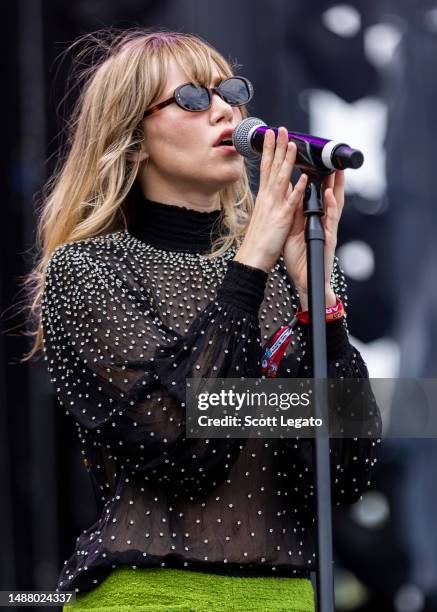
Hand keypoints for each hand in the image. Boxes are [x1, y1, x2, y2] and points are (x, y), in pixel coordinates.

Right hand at [234, 127, 307, 271]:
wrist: (251, 258)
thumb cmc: (258, 240)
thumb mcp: (264, 216)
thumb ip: (270, 202)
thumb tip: (274, 190)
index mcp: (264, 198)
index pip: (266, 168)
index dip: (269, 151)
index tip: (270, 135)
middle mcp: (267, 199)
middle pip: (272, 168)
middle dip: (276, 147)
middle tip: (279, 129)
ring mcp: (274, 207)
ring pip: (282, 179)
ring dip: (287, 161)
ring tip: (292, 144)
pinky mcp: (282, 219)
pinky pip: (291, 202)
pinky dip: (297, 190)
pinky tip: (303, 178)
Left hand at [281, 170, 344, 309]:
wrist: (304, 281)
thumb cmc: (300, 259)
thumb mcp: (293, 231)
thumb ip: (295, 214)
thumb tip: (291, 195)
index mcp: (314, 220)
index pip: (319, 197)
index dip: (321, 181)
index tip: (319, 163)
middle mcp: (324, 223)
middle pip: (332, 197)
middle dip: (334, 179)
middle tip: (334, 160)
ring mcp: (328, 230)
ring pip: (335, 205)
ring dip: (336, 188)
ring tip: (336, 171)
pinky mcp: (329, 239)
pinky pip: (331, 220)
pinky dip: (331, 207)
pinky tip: (331, 195)